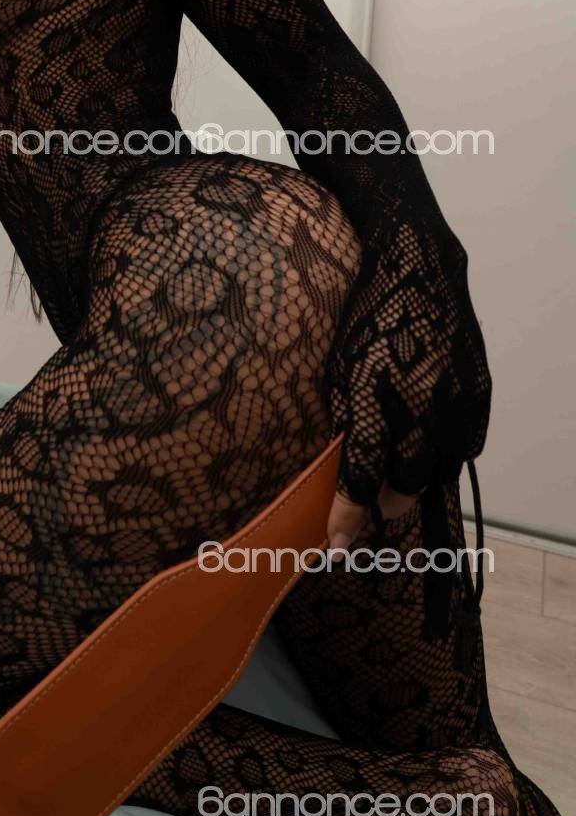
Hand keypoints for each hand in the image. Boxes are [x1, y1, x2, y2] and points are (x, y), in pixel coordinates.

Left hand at [323, 218, 490, 549]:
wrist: (415, 269)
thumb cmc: (364, 319)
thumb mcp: (338, 370)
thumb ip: (343, 423)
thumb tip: (340, 476)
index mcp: (370, 398)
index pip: (360, 477)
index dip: (347, 518)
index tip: (336, 546)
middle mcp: (416, 405)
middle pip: (404, 486)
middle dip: (385, 500)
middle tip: (374, 499)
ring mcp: (453, 402)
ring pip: (437, 472)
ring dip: (416, 476)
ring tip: (400, 465)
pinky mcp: (478, 395)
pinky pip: (464, 447)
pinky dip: (445, 450)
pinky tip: (429, 435)